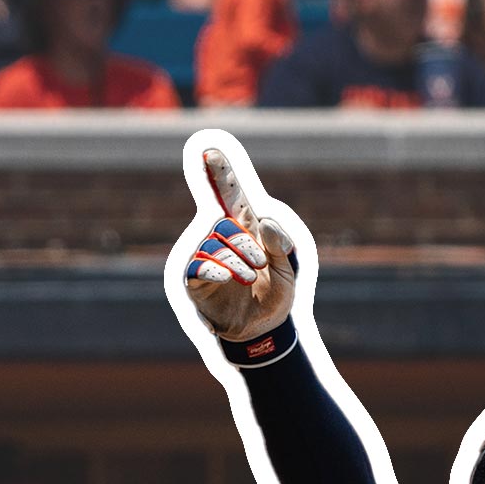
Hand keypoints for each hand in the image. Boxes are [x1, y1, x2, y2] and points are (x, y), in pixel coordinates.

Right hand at [174, 145, 298, 344]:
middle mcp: (224, 242)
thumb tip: (264, 223)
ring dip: (235, 260)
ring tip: (250, 278)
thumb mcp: (287, 270)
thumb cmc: (276, 297)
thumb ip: (279, 244)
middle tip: (260, 265)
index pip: (231, 196)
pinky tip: (229, 278)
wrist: (264, 332)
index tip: (211, 150)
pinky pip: (198, 266)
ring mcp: (208, 260)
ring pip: (213, 245)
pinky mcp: (197, 282)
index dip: (221, 173)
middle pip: (225, 225)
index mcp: (247, 232)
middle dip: (245, 242)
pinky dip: (215, 269)